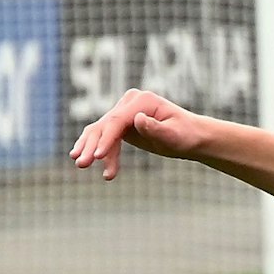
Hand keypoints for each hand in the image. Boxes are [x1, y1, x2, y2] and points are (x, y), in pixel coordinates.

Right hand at [70, 89, 206, 180]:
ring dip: (91, 149)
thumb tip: (138, 119)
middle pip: (105, 124)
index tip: (97, 156)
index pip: (118, 120)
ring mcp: (125, 111)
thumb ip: (155, 128)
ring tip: (80, 165)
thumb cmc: (187, 135)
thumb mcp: (174, 135)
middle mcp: (131, 102)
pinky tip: (106, 172)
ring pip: (101, 131)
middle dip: (92, 145)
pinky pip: (107, 138)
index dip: (106, 138)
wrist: (193, 137)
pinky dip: (104, 153)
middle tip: (80, 164)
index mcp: (143, 100)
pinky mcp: (123, 123)